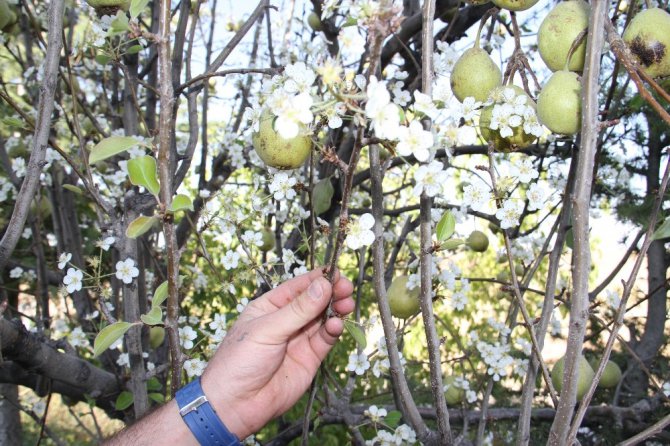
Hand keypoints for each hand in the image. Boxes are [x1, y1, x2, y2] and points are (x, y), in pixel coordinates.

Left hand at [201, 268, 354, 439]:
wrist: (235, 405)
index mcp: (268, 307)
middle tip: (346, 287)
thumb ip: (298, 310)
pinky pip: (324, 340)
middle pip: (313, 301)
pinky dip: (333, 332)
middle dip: (330, 293)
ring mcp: (298, 340)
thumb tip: (323, 285)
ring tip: (347, 304)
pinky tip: (337, 325)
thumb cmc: (239, 362)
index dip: (316, 278)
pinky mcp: (309, 359)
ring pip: (322, 320)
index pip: (296, 287)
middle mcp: (285, 321)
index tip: (336, 271)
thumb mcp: (267, 329)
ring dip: (336, 310)